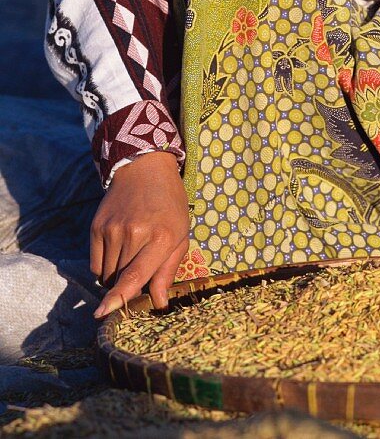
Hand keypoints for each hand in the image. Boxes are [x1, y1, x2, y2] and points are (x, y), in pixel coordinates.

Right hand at [91, 150, 189, 317]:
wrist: (145, 169)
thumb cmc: (170, 205)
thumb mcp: (181, 235)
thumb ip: (168, 271)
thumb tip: (158, 304)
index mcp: (162, 236)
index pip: (135, 275)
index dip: (120, 297)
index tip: (104, 313)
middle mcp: (134, 233)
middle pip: (120, 279)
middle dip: (129, 285)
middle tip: (142, 267)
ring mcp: (112, 229)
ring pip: (106, 274)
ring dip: (116, 276)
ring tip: (132, 253)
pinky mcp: (96, 227)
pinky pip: (95, 264)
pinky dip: (104, 266)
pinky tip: (118, 250)